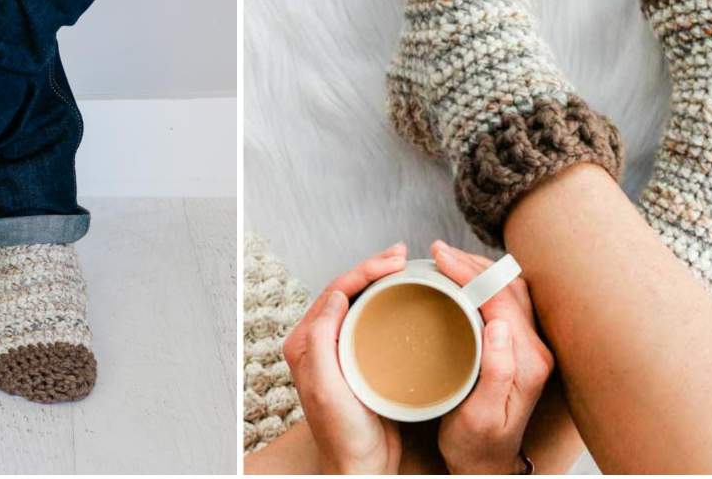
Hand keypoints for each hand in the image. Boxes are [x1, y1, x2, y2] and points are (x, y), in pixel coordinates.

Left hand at [282, 243, 406, 473]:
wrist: (362, 466)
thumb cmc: (344, 435)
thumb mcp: (327, 387)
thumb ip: (322, 340)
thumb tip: (336, 297)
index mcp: (305, 343)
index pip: (334, 292)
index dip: (364, 270)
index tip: (393, 262)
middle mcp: (319, 342)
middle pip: (347, 290)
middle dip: (374, 267)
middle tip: (402, 255)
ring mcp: (340, 349)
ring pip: (361, 301)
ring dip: (381, 280)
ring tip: (405, 265)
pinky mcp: (359, 359)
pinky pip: (373, 320)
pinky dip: (389, 301)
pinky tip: (406, 296)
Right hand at [433, 241, 553, 474]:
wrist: (487, 464)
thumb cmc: (476, 445)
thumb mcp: (479, 416)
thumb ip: (496, 371)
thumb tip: (497, 324)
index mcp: (528, 363)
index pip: (501, 299)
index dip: (470, 272)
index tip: (439, 257)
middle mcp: (536, 350)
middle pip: (509, 286)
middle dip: (473, 263)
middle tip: (437, 251)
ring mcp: (531, 346)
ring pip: (511, 288)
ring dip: (480, 268)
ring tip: (447, 258)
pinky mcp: (521, 346)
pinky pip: (507, 300)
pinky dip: (484, 281)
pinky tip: (463, 278)